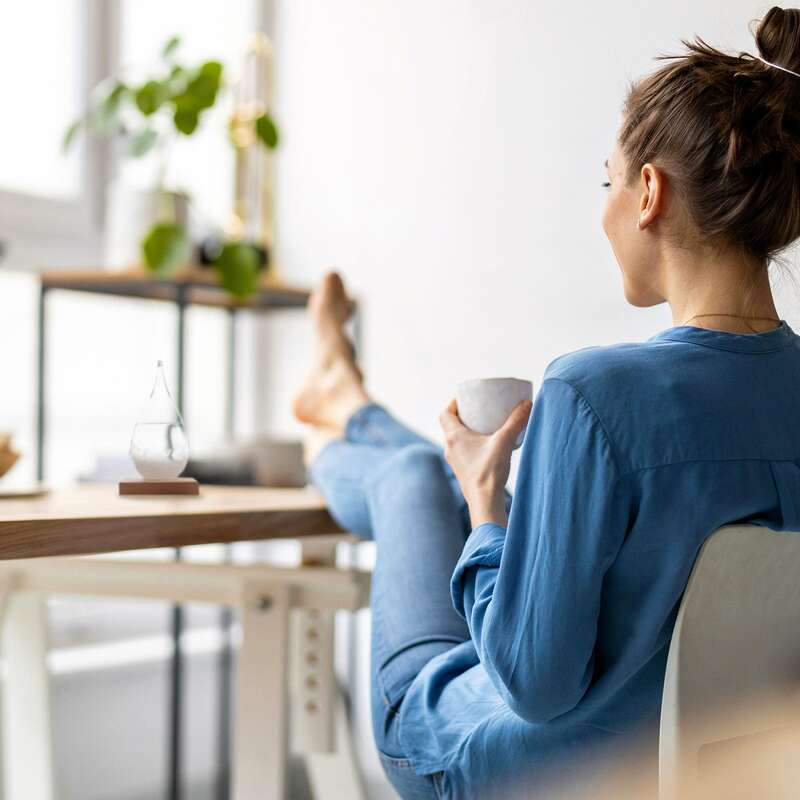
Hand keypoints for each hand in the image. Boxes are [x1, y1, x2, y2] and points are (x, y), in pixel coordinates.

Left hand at [439, 398, 532, 527]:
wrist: (484, 502)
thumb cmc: (489, 471)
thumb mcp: (504, 442)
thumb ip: (516, 422)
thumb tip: (527, 404)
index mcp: (454, 437)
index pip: (445, 413)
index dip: (453, 404)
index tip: (466, 399)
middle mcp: (450, 448)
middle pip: (450, 425)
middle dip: (462, 416)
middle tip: (478, 409)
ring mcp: (454, 461)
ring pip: (455, 440)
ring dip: (465, 431)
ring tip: (483, 426)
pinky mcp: (462, 471)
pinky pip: (462, 451)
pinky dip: (470, 444)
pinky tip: (486, 446)